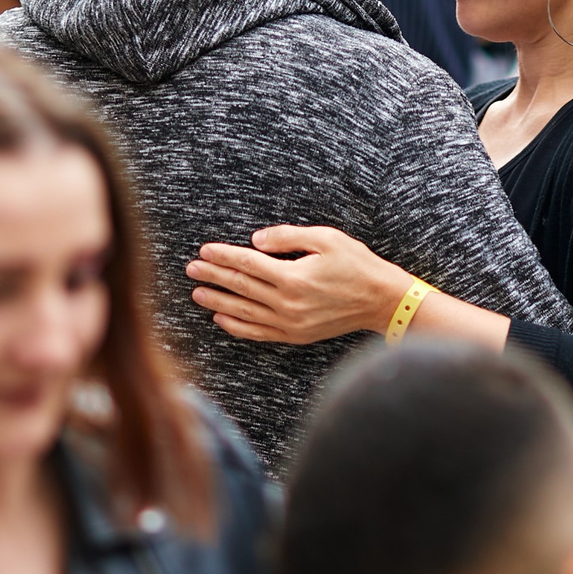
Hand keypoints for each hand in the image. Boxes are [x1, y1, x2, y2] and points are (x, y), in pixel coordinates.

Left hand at [187, 225, 402, 342]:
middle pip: (241, 287)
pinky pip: (258, 332)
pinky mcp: (296, 335)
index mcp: (293, 277)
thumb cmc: (357, 264)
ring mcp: (291, 323)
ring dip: (218, 301)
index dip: (223, 256)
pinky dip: (237, 326)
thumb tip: (254, 241)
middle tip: (191, 269)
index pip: (248, 264)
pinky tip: (221, 318)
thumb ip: (287, 237)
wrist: (381, 300)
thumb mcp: (326, 239)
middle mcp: (288, 303)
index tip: (204, 250)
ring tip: (197, 293)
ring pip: (244, 312)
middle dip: (214, 276)